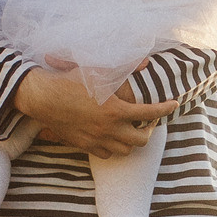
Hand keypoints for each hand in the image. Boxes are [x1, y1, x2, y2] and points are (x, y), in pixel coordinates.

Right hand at [16, 69, 174, 158]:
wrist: (42, 97)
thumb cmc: (70, 80)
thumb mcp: (98, 70)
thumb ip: (125, 67)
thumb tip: (147, 62)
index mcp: (115, 110)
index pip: (150, 114)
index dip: (165, 109)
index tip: (173, 105)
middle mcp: (108, 129)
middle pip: (140, 141)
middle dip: (148, 132)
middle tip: (146, 122)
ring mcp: (96, 140)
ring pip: (124, 150)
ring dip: (131, 141)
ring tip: (129, 129)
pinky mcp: (84, 145)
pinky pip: (106, 153)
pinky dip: (112, 147)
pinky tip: (110, 135)